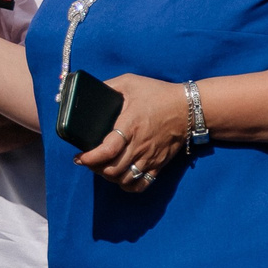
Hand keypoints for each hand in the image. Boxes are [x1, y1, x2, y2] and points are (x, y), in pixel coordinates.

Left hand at [70, 74, 185, 190]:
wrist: (187, 108)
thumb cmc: (158, 94)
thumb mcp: (130, 82)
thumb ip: (109, 86)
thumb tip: (91, 90)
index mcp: (130, 126)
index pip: (107, 150)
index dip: (90, 158)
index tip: (79, 157)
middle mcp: (139, 145)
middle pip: (113, 169)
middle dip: (95, 168)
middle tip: (87, 161)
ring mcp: (149, 157)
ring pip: (124, 179)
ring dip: (109, 177)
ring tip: (102, 168)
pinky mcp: (158, 164)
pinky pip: (142, 184)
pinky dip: (128, 186)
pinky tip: (121, 178)